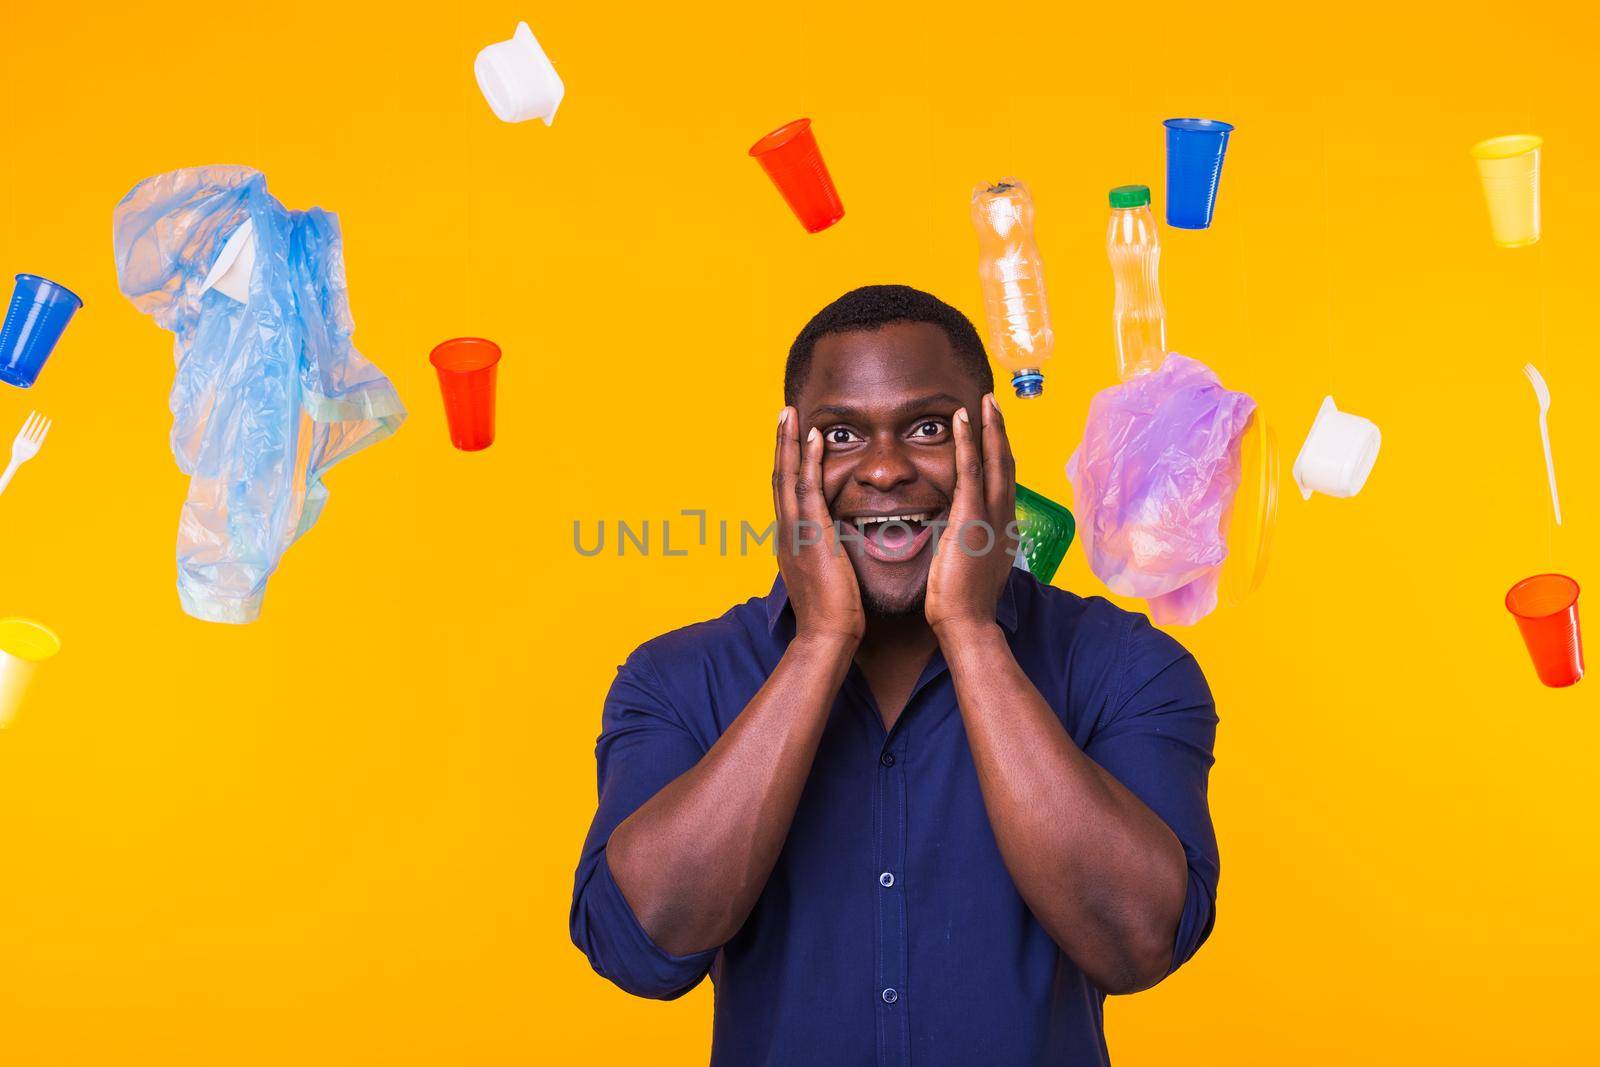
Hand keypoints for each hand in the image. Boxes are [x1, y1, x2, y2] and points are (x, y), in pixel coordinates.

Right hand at [774, 407, 864, 645]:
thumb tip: (836, 547)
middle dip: (780, 443)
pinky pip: (807, 489)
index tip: (791, 438)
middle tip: (784, 413)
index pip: (785, 494)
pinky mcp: (811, 535)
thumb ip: (826, 556)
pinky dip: (809, 460)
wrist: (827, 638)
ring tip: (791, 413)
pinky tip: (815, 438)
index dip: (786, 464)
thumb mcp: (825, 578)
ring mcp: (796, 532)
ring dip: (789, 442)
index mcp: (791, 541)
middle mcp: (787, 532)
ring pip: (786, 476)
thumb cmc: (833, 615)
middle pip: (777, 477)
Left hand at [925, 393, 1016, 636]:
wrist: (967, 624)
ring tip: (983, 400)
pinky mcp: (971, 517)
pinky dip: (969, 440)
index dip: (1001, 455)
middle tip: (994, 404)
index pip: (1003, 483)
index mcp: (1001, 529)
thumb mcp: (971, 567)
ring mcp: (989, 516)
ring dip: (989, 427)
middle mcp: (1002, 517)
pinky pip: (970, 470)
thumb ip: (970, 546)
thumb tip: (961, 539)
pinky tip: (964, 418)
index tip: (996, 433)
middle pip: (1006, 464)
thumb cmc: (963, 604)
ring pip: (994, 461)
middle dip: (1001, 432)